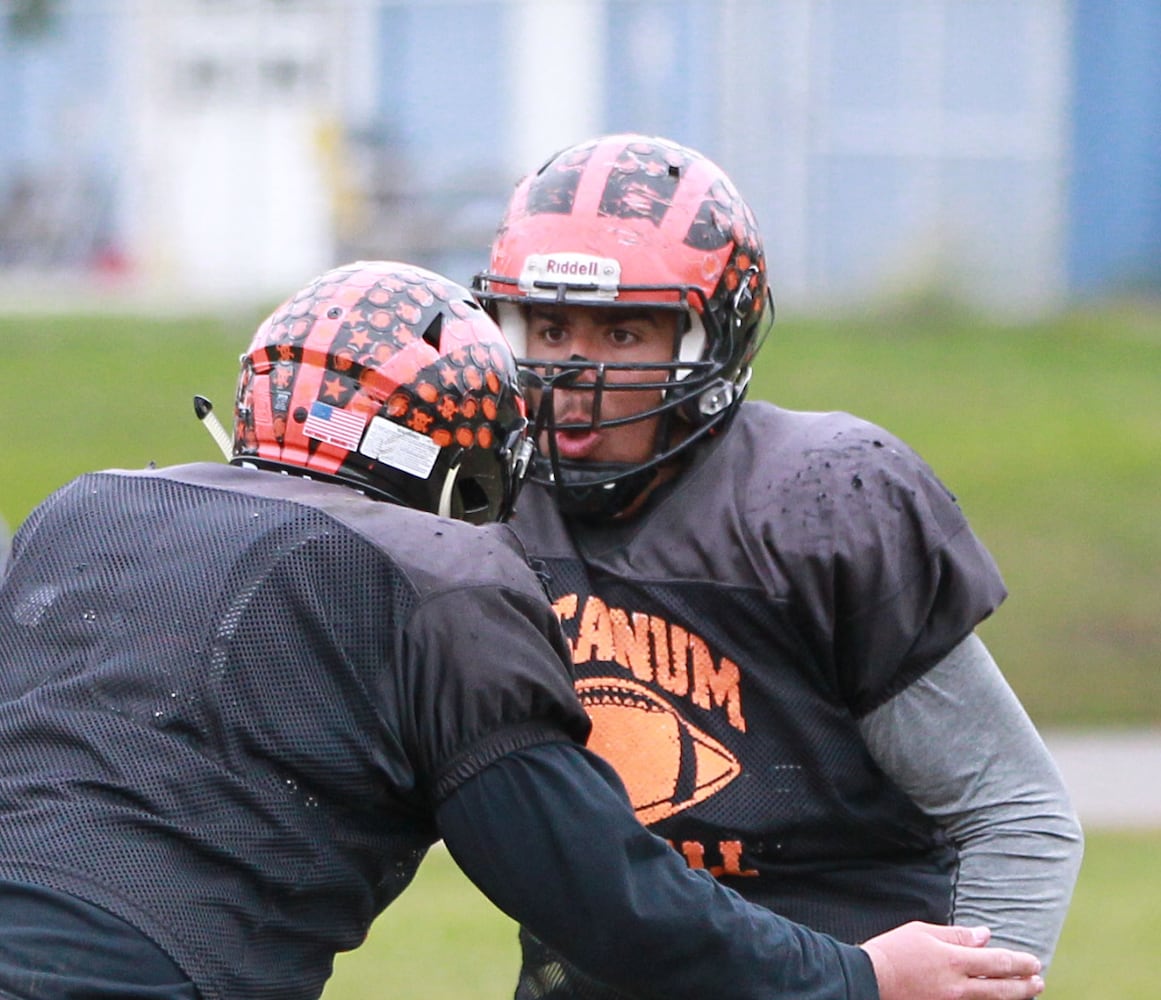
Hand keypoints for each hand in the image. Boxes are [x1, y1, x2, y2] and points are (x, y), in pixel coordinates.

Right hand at [860, 922, 1043, 999]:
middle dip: (1024, 985)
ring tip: (1028, 993)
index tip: (1033, 962)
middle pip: (1001, 989)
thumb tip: (984, 935)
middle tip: (1039, 981)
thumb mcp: (922, 932)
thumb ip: (956, 935)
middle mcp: (957, 987)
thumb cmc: (893, 952)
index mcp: (953, 961)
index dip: (1019, 963)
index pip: (996, 962)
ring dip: (1013, 997)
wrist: (869, 980)